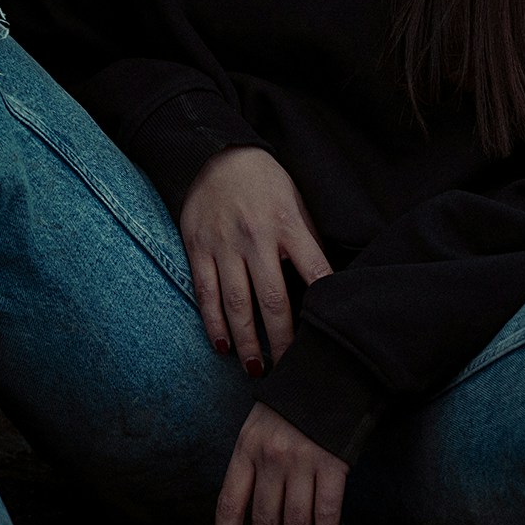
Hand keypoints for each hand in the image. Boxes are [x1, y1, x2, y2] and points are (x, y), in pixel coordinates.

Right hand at [175, 147, 332, 373]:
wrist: (218, 154)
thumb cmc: (267, 185)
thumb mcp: (297, 205)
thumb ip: (307, 244)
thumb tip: (325, 288)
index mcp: (289, 224)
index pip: (315, 271)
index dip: (323, 306)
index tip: (327, 338)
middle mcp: (256, 237)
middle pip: (273, 299)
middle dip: (282, 341)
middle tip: (289, 370)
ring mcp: (224, 243)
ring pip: (237, 303)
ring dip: (248, 341)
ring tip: (257, 369)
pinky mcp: (197, 247)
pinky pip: (206, 293)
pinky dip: (214, 323)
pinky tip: (223, 347)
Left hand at [213, 402, 348, 524]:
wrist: (332, 371)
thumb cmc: (292, 405)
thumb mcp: (258, 427)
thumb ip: (252, 464)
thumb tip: (248, 511)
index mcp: (246, 450)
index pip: (229, 505)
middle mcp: (270, 459)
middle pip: (264, 521)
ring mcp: (302, 462)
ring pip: (294, 523)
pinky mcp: (333, 464)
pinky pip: (327, 512)